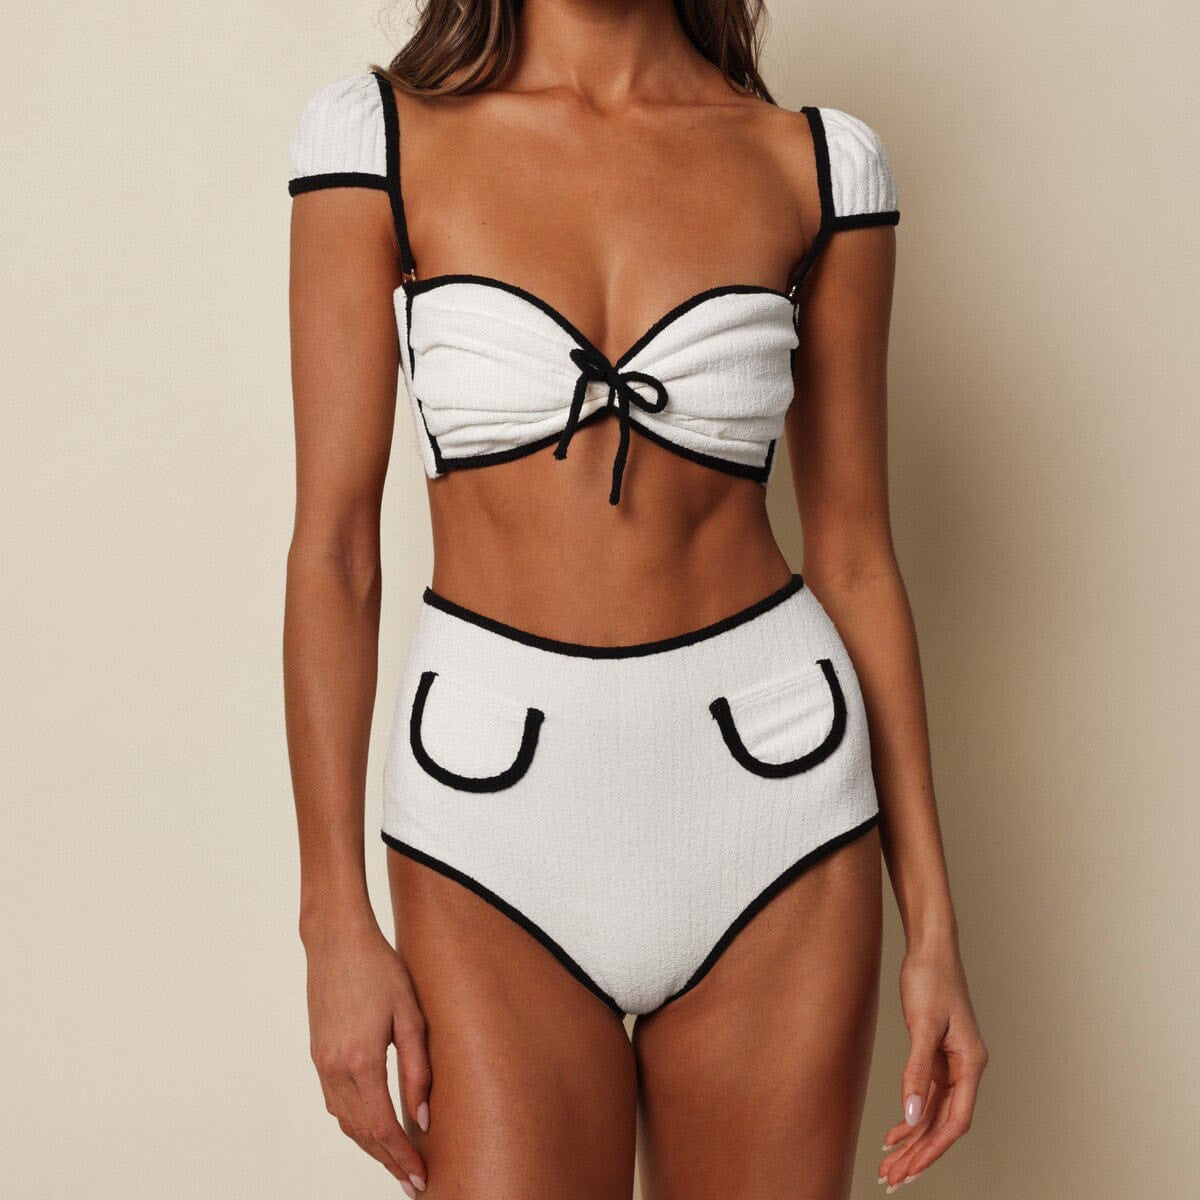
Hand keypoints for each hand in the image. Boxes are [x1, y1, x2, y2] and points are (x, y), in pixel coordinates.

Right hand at [305, 916, 430, 1197]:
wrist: (336, 940)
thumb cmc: (380, 968)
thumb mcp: (410, 1014)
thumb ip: (418, 1068)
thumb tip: (424, 1116)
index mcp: (360, 1060)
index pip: (383, 1127)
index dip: (402, 1157)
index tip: (421, 1177)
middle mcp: (334, 1068)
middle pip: (361, 1133)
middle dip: (388, 1161)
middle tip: (413, 1182)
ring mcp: (321, 1063)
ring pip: (345, 1122)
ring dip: (370, 1146)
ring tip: (397, 1161)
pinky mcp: (318, 1055)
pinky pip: (335, 1103)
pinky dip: (355, 1123)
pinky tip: (373, 1127)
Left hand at [876, 945, 987, 1191]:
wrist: (929, 947)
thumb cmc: (930, 978)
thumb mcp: (921, 1025)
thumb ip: (916, 1072)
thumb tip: (913, 1116)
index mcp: (971, 1063)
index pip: (956, 1120)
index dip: (934, 1148)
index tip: (912, 1169)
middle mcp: (966, 1068)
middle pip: (944, 1123)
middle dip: (920, 1154)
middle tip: (892, 1178)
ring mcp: (951, 1063)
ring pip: (934, 1113)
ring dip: (913, 1140)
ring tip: (889, 1166)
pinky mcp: (936, 1055)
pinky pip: (926, 1096)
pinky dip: (910, 1116)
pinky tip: (894, 1133)